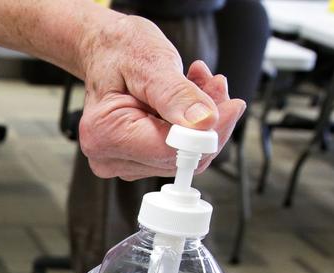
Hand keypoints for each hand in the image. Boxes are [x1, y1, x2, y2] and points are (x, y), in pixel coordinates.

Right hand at [76, 14, 245, 180]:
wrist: (105, 50)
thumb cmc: (118, 51)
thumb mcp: (150, 63)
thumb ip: (177, 95)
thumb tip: (204, 123)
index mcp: (103, 133)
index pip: (167, 151)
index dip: (206, 134)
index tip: (230, 107)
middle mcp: (108, 155)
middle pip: (177, 159)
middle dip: (207, 124)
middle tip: (216, 85)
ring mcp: (122, 161)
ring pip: (182, 156)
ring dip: (202, 121)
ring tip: (202, 82)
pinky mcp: (135, 160)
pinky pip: (176, 151)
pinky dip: (192, 124)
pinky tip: (192, 96)